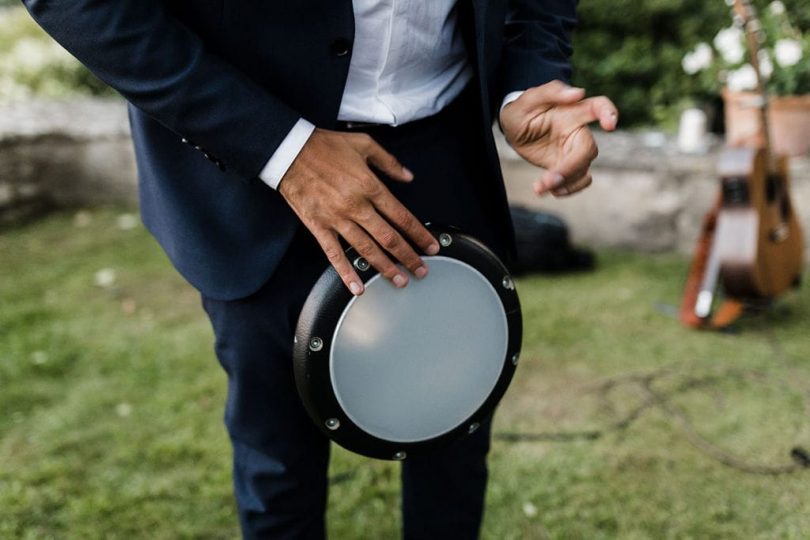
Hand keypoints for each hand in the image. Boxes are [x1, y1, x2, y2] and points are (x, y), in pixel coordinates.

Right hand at [278, 128, 439, 294]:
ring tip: (400, 281)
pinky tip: (358, 286)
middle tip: (422, 270)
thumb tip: (408, 176)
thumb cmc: (324, 146)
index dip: (419, 234)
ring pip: (367, 250)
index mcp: (370, 186)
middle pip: (389, 238)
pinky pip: (334, 254)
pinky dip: (346, 273)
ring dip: (386, 268)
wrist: (289, 151)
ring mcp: (337, 219)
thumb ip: (389, 162)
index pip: (402, 217)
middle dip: (408, 257)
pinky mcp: (319, 227)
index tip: (431, 246)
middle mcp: (356, 206)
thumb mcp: (363, 144)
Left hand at [500, 80, 617, 196]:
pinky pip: (577, 181)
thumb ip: (552, 92)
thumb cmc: (522, 109)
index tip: (609, 125)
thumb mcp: (527, 99)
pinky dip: (566, 189)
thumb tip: (578, 93)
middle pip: (589, 150)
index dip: (609, 113)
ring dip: (565, 182)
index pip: (598, 107)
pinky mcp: (566, 166)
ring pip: (584, 169)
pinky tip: (546, 189)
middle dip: (571, 167)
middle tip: (548, 180)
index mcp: (572, 111)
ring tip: (541, 187)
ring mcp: (573, 150)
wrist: (513, 129)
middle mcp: (577, 131)